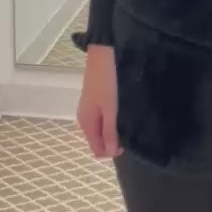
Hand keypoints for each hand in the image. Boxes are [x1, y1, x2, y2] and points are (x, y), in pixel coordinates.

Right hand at [77, 45, 122, 159]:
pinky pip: (99, 122)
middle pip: (96, 142)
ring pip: (98, 132)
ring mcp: (87, 111)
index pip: (96, 150)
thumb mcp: (110, 109)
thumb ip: (109, 131)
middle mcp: (84, 120)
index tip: (126, 145)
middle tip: (128, 134)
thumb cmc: (106, 83)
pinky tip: (118, 117)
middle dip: (111, 143)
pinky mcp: (91, 104)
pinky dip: (108, 124)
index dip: (111, 153)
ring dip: (110, 134)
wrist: (101, 58)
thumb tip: (109, 153)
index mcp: (86, 124)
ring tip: (125, 125)